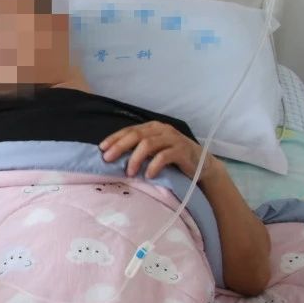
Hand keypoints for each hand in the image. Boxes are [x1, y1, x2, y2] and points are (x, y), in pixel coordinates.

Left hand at [100, 121, 220, 182]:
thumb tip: (112, 156)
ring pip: (148, 144)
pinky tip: (148, 175)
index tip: (101, 149)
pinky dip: (153, 165)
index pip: (129, 130)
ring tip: (129, 172)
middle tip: (108, 159)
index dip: (114, 138)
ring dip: (135, 158)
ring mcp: (173, 139)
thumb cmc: (173, 159)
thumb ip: (138, 150)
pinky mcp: (182, 150)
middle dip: (120, 146)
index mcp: (152, 127)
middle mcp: (162, 130)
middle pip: (136, 135)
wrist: (202, 166)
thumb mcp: (153, 151)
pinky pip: (164, 156)